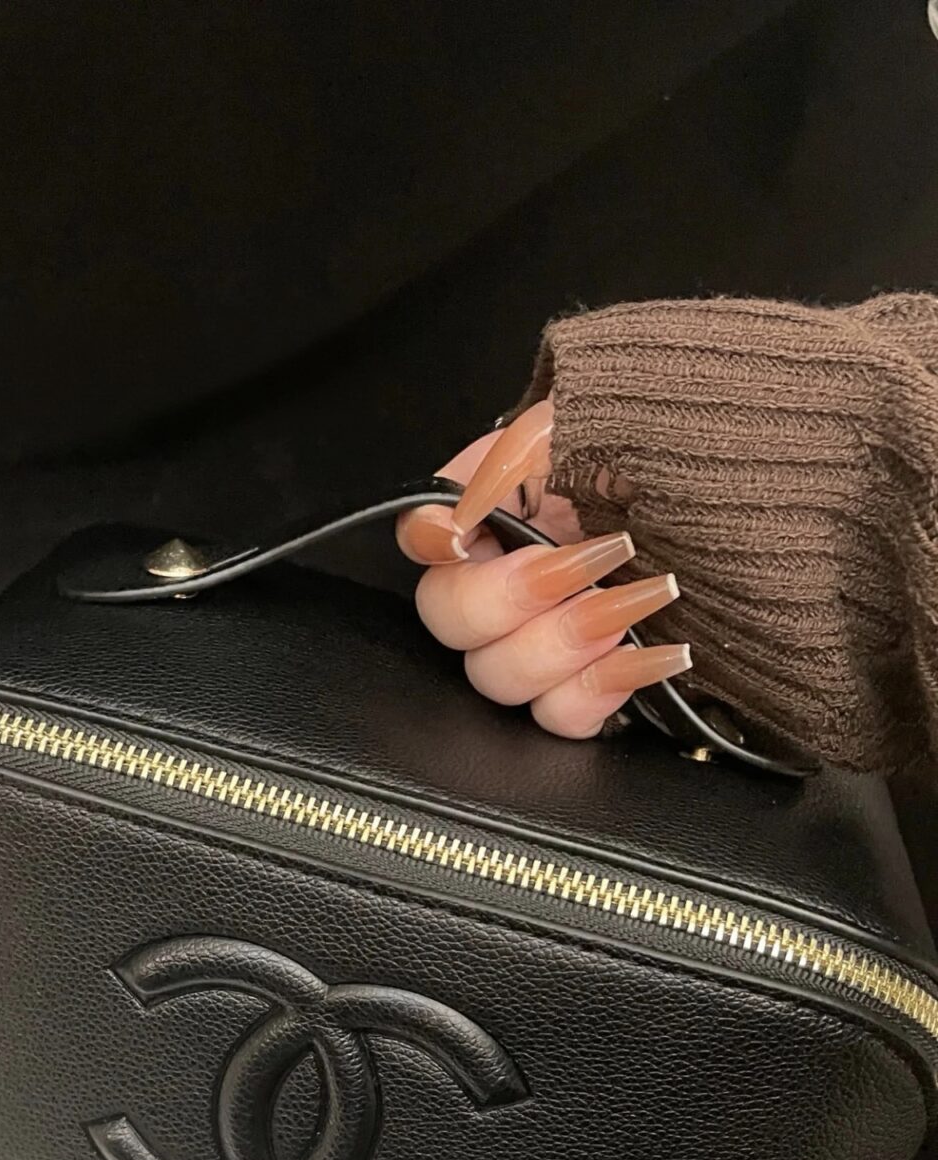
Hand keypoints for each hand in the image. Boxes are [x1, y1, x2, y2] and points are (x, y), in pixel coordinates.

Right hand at [396, 402, 690, 737]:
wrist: (759, 495)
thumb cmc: (679, 447)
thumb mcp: (592, 419)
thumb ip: (509, 458)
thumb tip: (452, 514)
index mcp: (496, 512)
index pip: (421, 534)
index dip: (431, 541)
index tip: (465, 534)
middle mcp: (506, 581)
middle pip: (451, 620)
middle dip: (514, 595)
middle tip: (587, 561)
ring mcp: (546, 641)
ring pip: (500, 677)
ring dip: (565, 643)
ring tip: (639, 600)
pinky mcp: (591, 686)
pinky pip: (562, 717)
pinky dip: (604, 690)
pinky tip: (658, 654)